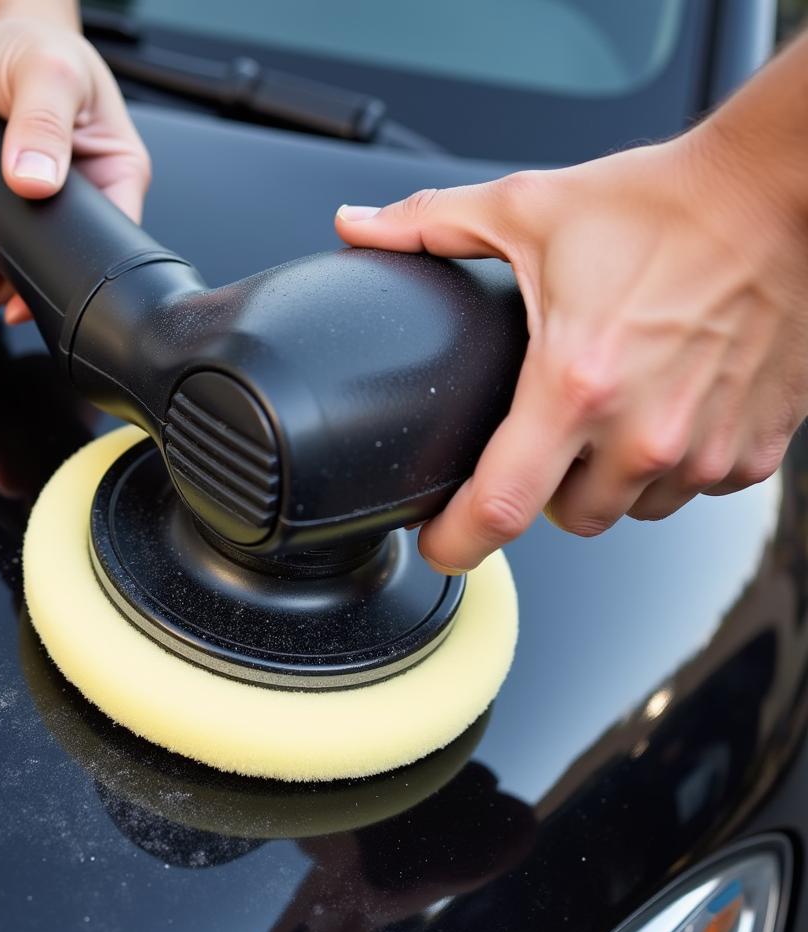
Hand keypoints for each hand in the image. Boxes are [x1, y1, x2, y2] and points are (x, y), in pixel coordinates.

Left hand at [0, 14, 149, 323]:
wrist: (5, 33)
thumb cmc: (42, 50)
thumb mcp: (53, 76)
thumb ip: (45, 125)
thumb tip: (32, 181)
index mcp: (101, 197)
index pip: (82, 264)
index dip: (40, 292)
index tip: (8, 291)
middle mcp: (51, 220)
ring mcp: (3, 221)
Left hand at [336, 130, 807, 572]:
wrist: (779, 193)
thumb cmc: (663, 205)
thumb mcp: (529, 210)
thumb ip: (431, 223)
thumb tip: (358, 226)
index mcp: (574, 386)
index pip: (497, 510)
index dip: (455, 542)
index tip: (440, 545)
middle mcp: (642, 433)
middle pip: (563, 518)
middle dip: (541, 491)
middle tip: (544, 433)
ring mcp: (703, 450)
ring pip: (630, 509)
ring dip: (607, 479)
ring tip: (610, 411)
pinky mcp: (752, 450)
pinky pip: (691, 491)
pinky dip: (669, 465)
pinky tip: (665, 407)